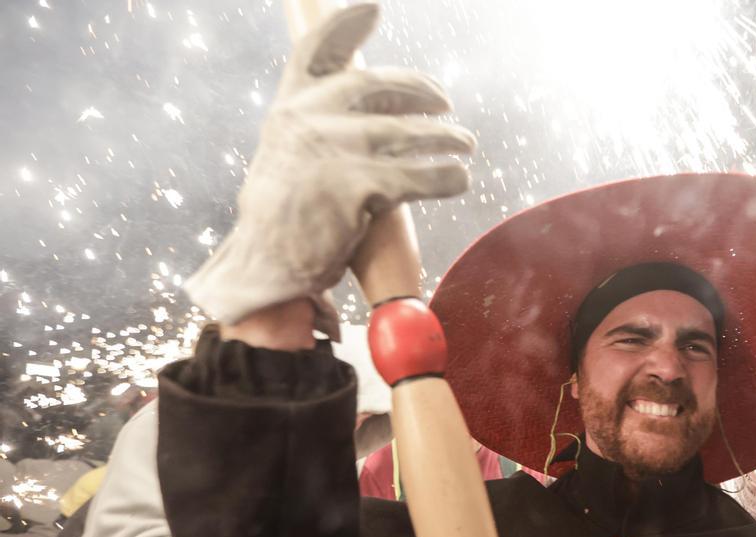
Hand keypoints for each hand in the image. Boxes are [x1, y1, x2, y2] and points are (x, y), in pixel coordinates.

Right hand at [185, 3, 474, 338]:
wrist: (264, 265)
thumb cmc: (285, 215)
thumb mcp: (290, 154)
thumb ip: (322, 124)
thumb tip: (384, 106)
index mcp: (288, 107)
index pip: (316, 50)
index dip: (344, 25)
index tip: (374, 8)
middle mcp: (307, 119)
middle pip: (377, 85)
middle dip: (419, 90)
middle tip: (447, 103)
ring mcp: (331, 150)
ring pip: (407, 133)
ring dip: (445, 137)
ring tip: (466, 144)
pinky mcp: (357, 187)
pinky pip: (418, 176)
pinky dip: (446, 176)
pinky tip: (460, 178)